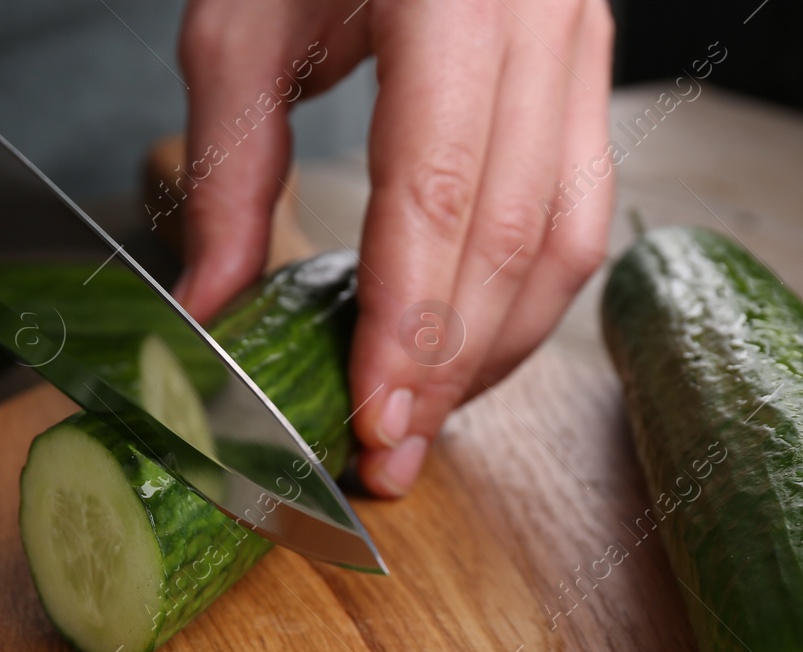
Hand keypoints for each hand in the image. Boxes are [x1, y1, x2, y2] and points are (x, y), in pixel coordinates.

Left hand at [175, 0, 614, 496]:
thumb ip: (230, 170)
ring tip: (424, 420)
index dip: (408, 321)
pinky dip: (525, 297)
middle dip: (450, 366)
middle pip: (514, 234)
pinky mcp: (588, 70)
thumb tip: (214, 311)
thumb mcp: (241, 21)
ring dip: (496, 348)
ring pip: (567, 237)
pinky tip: (467, 346)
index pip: (438, 189)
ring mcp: (582, 41)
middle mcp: (541, 14)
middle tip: (389, 457)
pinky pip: (581, 209)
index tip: (372, 421)